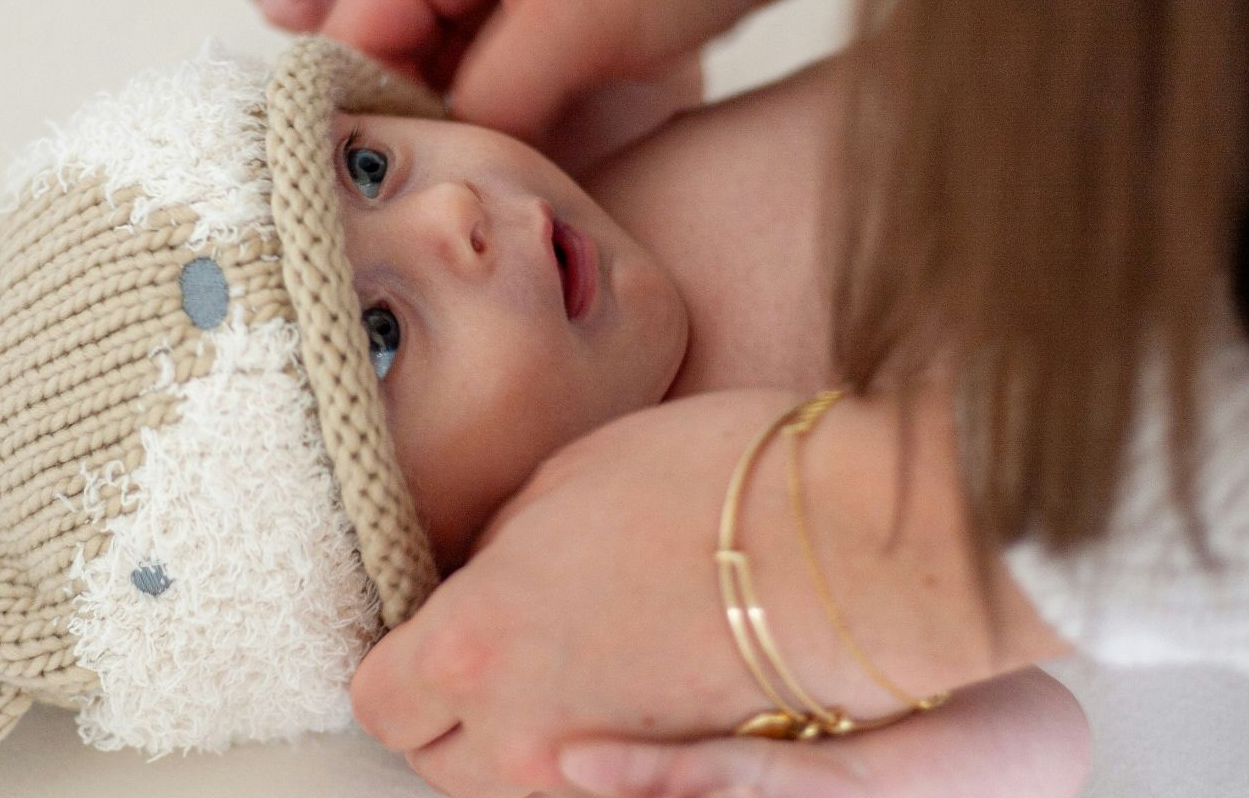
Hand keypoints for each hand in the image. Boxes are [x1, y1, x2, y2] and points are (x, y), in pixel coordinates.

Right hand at [235, 0, 703, 173]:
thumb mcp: (581, 21)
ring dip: (472, 126)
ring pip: (448, 71)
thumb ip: (492, 98)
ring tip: (495, 187)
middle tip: (452, 202)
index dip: (368, 116)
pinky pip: (498, 71)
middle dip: (423, 125)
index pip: (355, 31)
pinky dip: (511, 113)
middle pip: (395, 55)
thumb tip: (444, 167)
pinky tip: (531, 158)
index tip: (392, 194)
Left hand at [349, 389, 1068, 796]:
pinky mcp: (674, 792)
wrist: (869, 541)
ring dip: (525, 732)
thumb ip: (494, 556)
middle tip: (504, 638)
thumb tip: (473, 586)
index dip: (402, 663)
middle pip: (442, 759)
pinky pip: (595, 788)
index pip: (379, 698)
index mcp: (475, 646)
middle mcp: (524, 741)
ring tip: (575, 655)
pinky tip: (624, 688)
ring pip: (515, 785)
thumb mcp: (564, 483)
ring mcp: (602, 786)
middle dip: (459, 706)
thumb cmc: (721, 483)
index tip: (428, 633)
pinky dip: (593, 751)